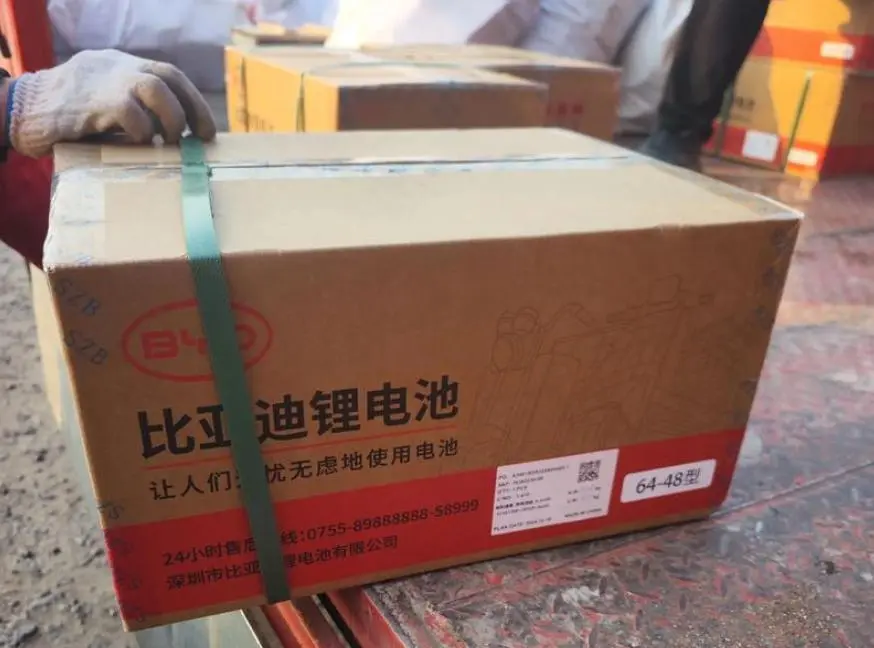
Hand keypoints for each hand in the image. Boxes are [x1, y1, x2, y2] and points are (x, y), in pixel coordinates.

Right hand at [7, 50, 216, 157]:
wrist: (20, 109)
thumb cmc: (65, 115)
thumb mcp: (103, 102)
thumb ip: (133, 109)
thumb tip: (171, 136)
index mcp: (121, 65)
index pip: (169, 74)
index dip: (193, 100)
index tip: (208, 129)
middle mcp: (116, 67)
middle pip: (168, 76)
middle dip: (192, 109)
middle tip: (200, 138)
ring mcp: (104, 81)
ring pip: (155, 87)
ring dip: (172, 117)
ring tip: (171, 141)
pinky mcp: (90, 101)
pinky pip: (128, 110)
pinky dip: (141, 129)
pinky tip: (139, 142)